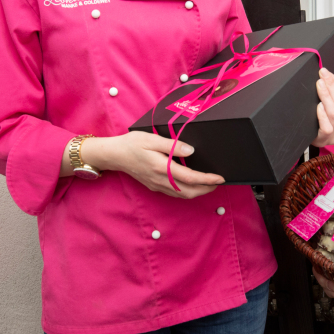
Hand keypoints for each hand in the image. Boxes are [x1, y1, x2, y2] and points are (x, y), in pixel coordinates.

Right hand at [83, 131, 224, 198]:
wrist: (114, 155)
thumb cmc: (132, 144)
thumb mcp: (152, 139)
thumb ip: (172, 145)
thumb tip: (191, 151)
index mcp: (162, 167)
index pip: (190, 178)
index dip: (207, 179)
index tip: (220, 178)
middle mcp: (160, 180)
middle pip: (189, 191)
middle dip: (206, 189)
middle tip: (218, 183)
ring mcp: (157, 185)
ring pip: (182, 195)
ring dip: (197, 192)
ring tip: (209, 185)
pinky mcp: (154, 186)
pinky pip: (174, 193)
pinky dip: (187, 192)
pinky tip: (191, 185)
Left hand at [311, 68, 333, 147]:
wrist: (312, 138)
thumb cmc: (326, 122)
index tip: (327, 73)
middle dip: (331, 87)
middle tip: (322, 75)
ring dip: (326, 97)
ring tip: (320, 85)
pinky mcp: (324, 140)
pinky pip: (326, 127)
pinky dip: (323, 115)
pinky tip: (318, 106)